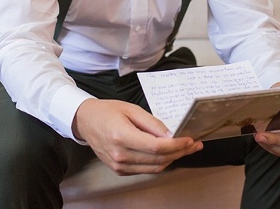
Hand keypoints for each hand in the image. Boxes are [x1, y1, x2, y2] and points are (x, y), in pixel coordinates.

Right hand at [73, 98, 202, 174]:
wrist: (85, 121)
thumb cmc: (107, 111)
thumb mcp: (131, 109)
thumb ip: (152, 123)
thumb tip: (171, 135)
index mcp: (122, 136)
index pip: (156, 147)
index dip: (176, 145)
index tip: (189, 139)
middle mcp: (120, 155)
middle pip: (159, 159)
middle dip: (180, 152)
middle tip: (194, 144)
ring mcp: (119, 165)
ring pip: (155, 168)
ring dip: (173, 159)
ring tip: (186, 149)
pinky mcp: (120, 170)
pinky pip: (146, 169)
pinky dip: (160, 162)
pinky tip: (169, 153)